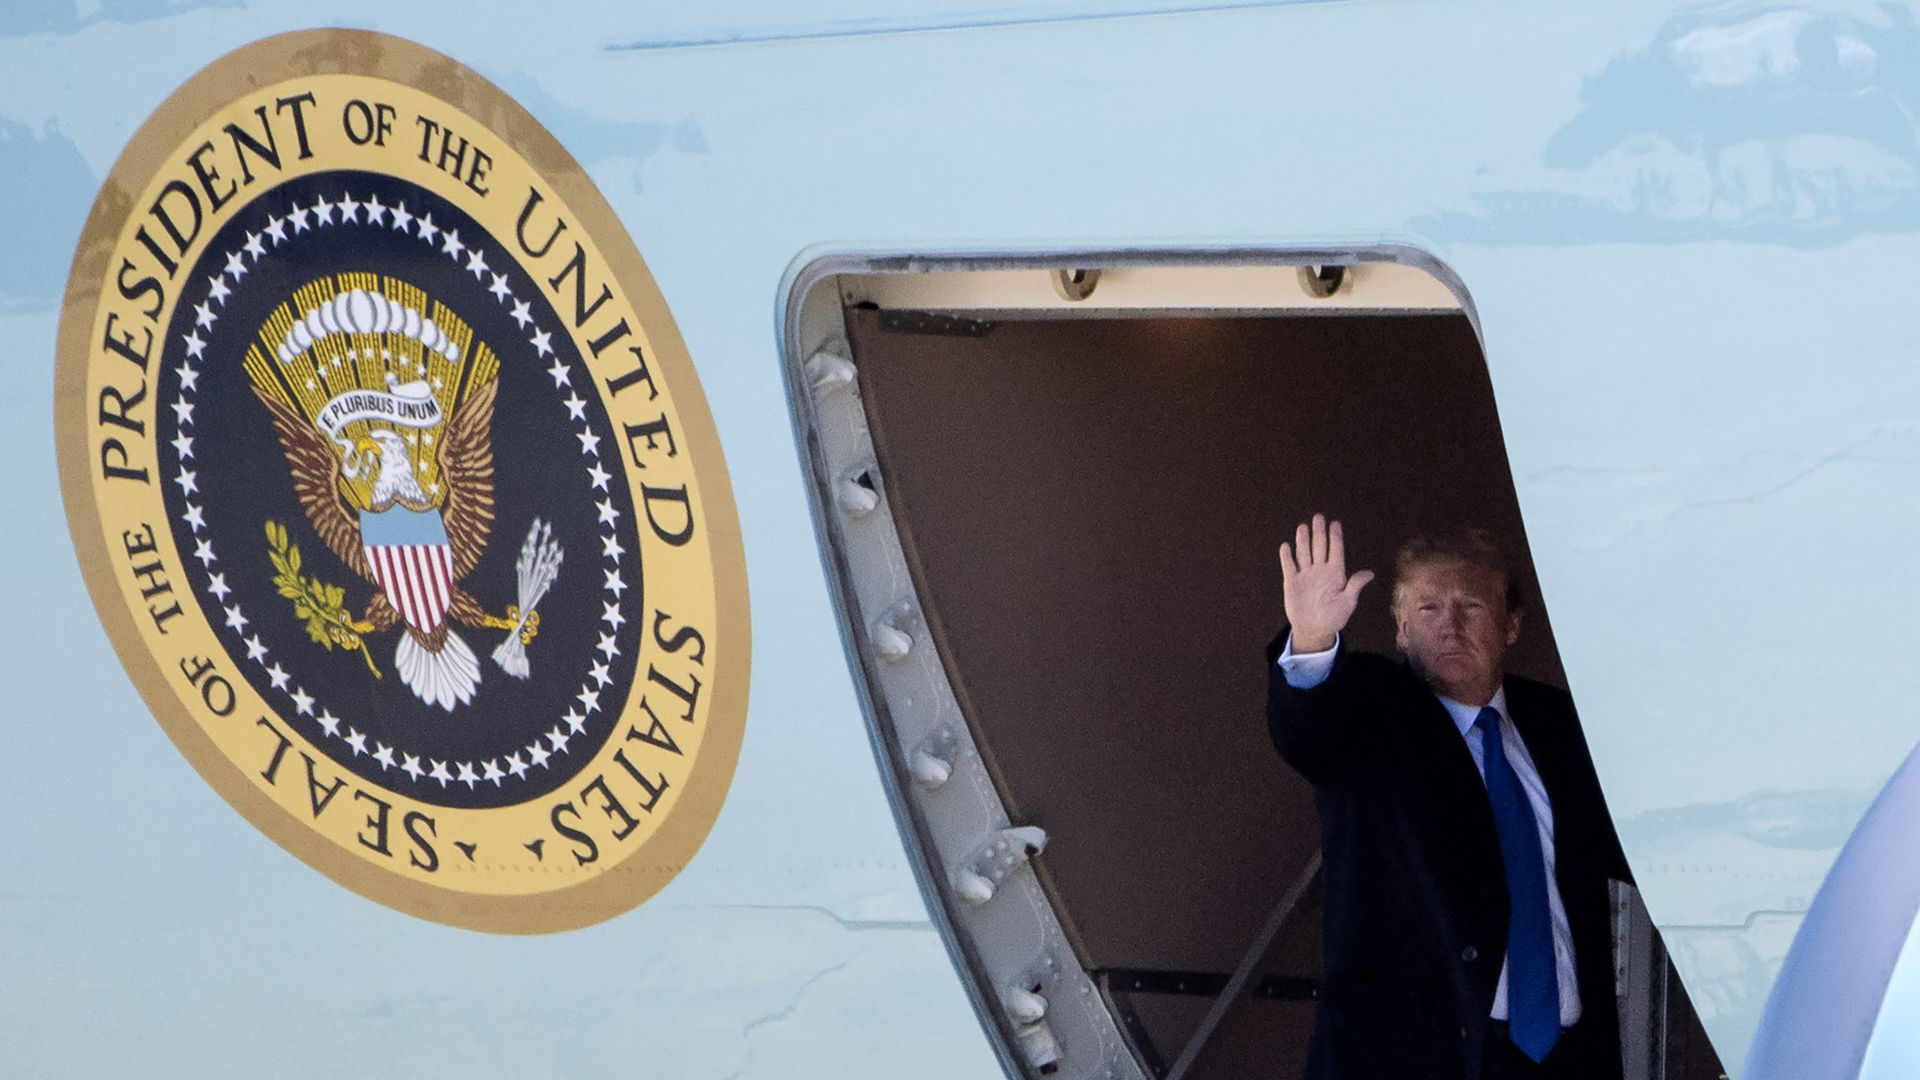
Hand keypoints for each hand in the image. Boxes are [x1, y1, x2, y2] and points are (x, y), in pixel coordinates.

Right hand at [1278, 514, 1374, 651]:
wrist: (1314, 630)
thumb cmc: (1334, 617)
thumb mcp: (1347, 603)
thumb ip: (1354, 586)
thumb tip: (1369, 574)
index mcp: (1335, 574)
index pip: (1336, 551)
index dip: (1335, 537)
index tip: (1335, 523)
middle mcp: (1320, 570)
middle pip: (1319, 547)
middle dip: (1319, 532)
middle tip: (1318, 517)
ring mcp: (1306, 575)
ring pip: (1304, 553)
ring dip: (1303, 540)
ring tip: (1303, 527)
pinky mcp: (1292, 582)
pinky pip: (1289, 566)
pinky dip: (1287, 557)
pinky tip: (1286, 546)